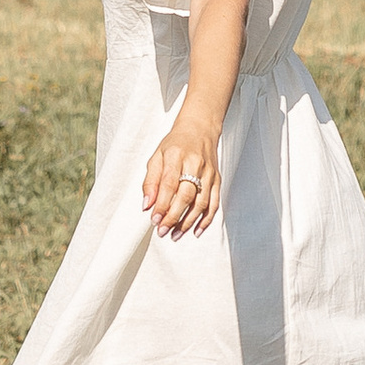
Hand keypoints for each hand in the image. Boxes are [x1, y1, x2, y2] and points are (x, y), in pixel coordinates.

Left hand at [142, 116, 222, 236]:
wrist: (200, 129)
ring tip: (175, 235)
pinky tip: (196, 231)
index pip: (169, 184)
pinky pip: (214, 203)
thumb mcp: (157, 156)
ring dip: (188, 222)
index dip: (162, 204)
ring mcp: (209, 173)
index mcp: (177, 156)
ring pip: (201, 202)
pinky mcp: (217, 180)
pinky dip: (206, 220)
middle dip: (173, 217)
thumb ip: (150, 181)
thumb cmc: (176, 144)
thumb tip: (147, 205)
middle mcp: (195, 164)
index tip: (154, 220)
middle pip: (186, 195)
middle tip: (162, 231)